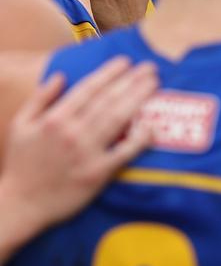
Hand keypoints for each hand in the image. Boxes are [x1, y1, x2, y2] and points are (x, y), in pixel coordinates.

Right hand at [0, 57, 157, 260]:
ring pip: (118, 119)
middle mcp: (72, 132)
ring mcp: (86, 152)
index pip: (88, 88)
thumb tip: (60, 75)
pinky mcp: (97, 173)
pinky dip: (139, 139)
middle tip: (151, 68)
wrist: (21, 204)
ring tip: (154, 84)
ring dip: (139, 99)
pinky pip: (124, 152)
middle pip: (108, 100)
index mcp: (55, 119)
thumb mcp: (20, 125)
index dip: (110, 73)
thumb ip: (40, 98)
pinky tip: (152, 126)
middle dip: (131, 81)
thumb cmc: (22, 164)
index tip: (126, 61)